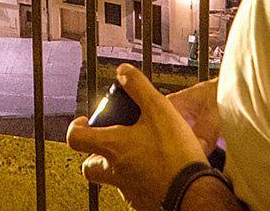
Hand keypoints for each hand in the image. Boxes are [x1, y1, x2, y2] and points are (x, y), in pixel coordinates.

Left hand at [66, 66, 213, 210]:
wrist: (193, 193)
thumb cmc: (175, 156)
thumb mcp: (158, 109)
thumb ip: (138, 87)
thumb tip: (123, 72)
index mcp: (113, 147)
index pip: (75, 138)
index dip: (77, 127)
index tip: (84, 122)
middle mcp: (115, 172)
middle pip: (89, 166)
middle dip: (94, 154)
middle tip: (109, 142)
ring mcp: (128, 191)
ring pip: (112, 179)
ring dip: (120, 166)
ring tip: (141, 152)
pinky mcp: (143, 202)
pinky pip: (134, 190)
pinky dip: (140, 179)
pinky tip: (158, 169)